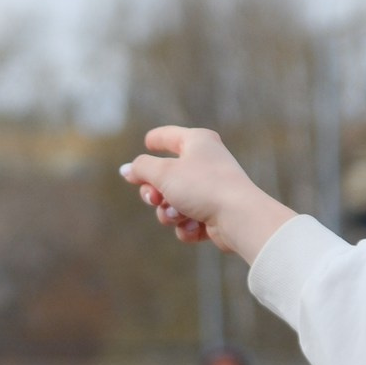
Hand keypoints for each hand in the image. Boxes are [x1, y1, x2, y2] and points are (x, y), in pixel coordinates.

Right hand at [119, 127, 297, 264]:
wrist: (239, 217)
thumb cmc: (202, 187)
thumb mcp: (163, 173)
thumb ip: (141, 169)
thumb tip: (126, 170)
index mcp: (197, 142)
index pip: (171, 136)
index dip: (157, 139)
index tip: (148, 142)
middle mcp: (207, 162)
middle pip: (166, 177)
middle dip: (155, 193)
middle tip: (155, 198)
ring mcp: (212, 190)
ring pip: (174, 203)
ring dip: (169, 213)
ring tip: (179, 215)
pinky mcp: (216, 215)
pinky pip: (189, 221)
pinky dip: (187, 226)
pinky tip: (195, 228)